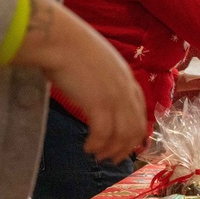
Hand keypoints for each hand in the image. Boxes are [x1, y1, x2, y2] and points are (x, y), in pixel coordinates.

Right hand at [12, 0, 146, 161]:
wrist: (59, 39)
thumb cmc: (71, 46)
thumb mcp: (98, 62)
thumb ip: (104, 78)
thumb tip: (96, 91)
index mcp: (128, 79)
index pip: (140, 112)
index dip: (135, 131)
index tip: (125, 143)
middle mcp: (126, 90)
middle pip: (136, 127)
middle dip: (126, 147)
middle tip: (112, 159)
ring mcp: (115, 97)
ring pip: (122, 134)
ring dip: (111, 149)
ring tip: (98, 156)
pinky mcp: (99, 104)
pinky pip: (104, 133)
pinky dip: (97, 144)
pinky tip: (88, 148)